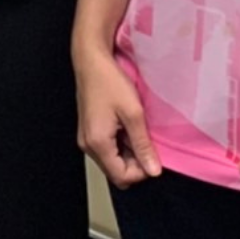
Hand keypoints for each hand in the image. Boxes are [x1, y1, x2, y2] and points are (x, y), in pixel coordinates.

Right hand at [75, 52, 161, 185]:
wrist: (91, 61)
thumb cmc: (110, 82)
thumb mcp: (134, 114)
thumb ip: (143, 145)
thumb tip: (153, 171)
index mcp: (97, 143)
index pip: (122, 177)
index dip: (142, 171)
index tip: (153, 153)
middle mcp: (88, 145)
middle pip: (116, 172)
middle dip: (135, 163)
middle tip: (146, 141)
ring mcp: (86, 139)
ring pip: (112, 161)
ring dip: (128, 153)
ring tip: (136, 130)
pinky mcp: (88, 131)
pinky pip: (107, 149)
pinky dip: (120, 144)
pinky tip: (127, 126)